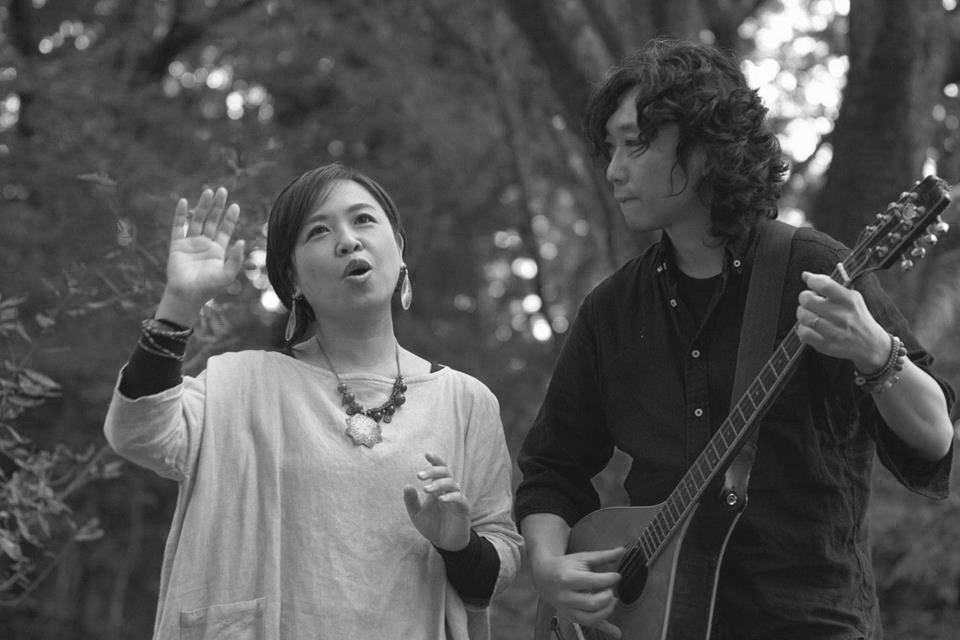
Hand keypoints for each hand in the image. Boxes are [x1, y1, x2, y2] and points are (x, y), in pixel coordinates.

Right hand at [157, 188, 244, 324]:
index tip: (235, 205)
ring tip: (208, 191)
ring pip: (198, 220)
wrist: (187, 296)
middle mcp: (205, 244)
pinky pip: (179, 226)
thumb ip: (235, 258)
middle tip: (222, 190)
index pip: (225, 230)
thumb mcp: (227, 275)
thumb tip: (241, 240)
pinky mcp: (177, 245)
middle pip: (212, 220)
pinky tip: (184, 201)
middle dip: (217, 206)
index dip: (230, 218)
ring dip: (203, 206)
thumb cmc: (208, 288)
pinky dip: (181, 214)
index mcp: (218, 251)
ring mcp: (191, 243)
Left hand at [403, 452, 469, 550]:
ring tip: (426, 489)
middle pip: (445, 472)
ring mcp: (457, 498)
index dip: (435, 460)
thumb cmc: (432, 526)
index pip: (439, 470)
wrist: (444, 543)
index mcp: (438, 488)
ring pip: (451, 483)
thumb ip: (411, 501)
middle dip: (433, 471)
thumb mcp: (416, 514)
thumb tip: (407, 485)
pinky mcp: (464, 509)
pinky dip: (451, 497)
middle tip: (419, 475)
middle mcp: (448, 490)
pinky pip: (459, 499)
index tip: (426, 454)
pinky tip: (440, 499)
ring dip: (438, 484)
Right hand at [530, 547, 625, 638]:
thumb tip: (623, 550)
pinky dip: (605, 629)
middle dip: (608, 596)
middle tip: (612, 589)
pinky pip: (590, 626)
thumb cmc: (565, 566)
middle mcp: (565, 596)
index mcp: (567, 578)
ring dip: (607, 610)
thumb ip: (603, 556)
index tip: (617, 576)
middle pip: (592, 602)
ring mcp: (567, 609)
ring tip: (612, 600)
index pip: (592, 582)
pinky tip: (616, 632)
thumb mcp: (582, 558)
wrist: (543, 577)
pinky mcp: (571, 617)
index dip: (609, 579)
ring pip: (591, 618)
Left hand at [795, 271, 889, 371]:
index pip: (824, 285)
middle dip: (805, 298)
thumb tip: (805, 275)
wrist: (871, 345)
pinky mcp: (826, 345)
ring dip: (802, 313)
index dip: (812, 281)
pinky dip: (802, 328)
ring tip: (810, 314)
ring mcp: (834, 332)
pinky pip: (803, 333)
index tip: (811, 283)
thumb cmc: (857, 317)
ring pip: (803, 316)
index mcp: (849, 300)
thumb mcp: (851, 298)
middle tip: (810, 301)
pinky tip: (810, 327)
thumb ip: (829, 285)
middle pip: (808, 300)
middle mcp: (842, 316)